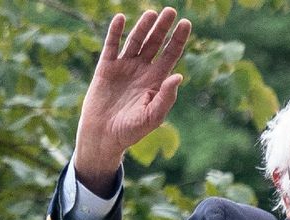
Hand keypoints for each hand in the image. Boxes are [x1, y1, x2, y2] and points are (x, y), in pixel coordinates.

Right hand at [74, 8, 190, 194]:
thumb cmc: (130, 131)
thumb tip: (179, 76)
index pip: (170, 55)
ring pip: (135, 41)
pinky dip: (115, 32)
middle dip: (163, 28)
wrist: (103, 137)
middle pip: (155, 43)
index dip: (178, 39)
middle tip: (171, 11)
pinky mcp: (106, 68)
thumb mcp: (152, 117)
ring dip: (143, 27)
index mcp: (156, 81)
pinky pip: (111, 46)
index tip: (186, 23)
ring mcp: (124, 68)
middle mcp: (141, 70)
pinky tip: (120, 19)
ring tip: (151, 13)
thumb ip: (166, 97)